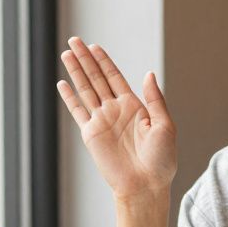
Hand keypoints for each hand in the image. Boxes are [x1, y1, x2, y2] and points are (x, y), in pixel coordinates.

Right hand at [57, 37, 176, 200]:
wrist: (145, 186)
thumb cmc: (160, 160)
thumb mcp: (165, 125)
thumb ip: (155, 100)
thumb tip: (148, 74)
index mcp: (134, 106)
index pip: (115, 77)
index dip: (104, 61)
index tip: (94, 46)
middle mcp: (116, 111)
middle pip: (96, 78)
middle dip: (85, 59)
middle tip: (74, 40)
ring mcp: (102, 122)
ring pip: (85, 90)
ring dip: (75, 72)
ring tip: (66, 54)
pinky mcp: (91, 135)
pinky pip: (78, 112)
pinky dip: (69, 98)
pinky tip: (62, 84)